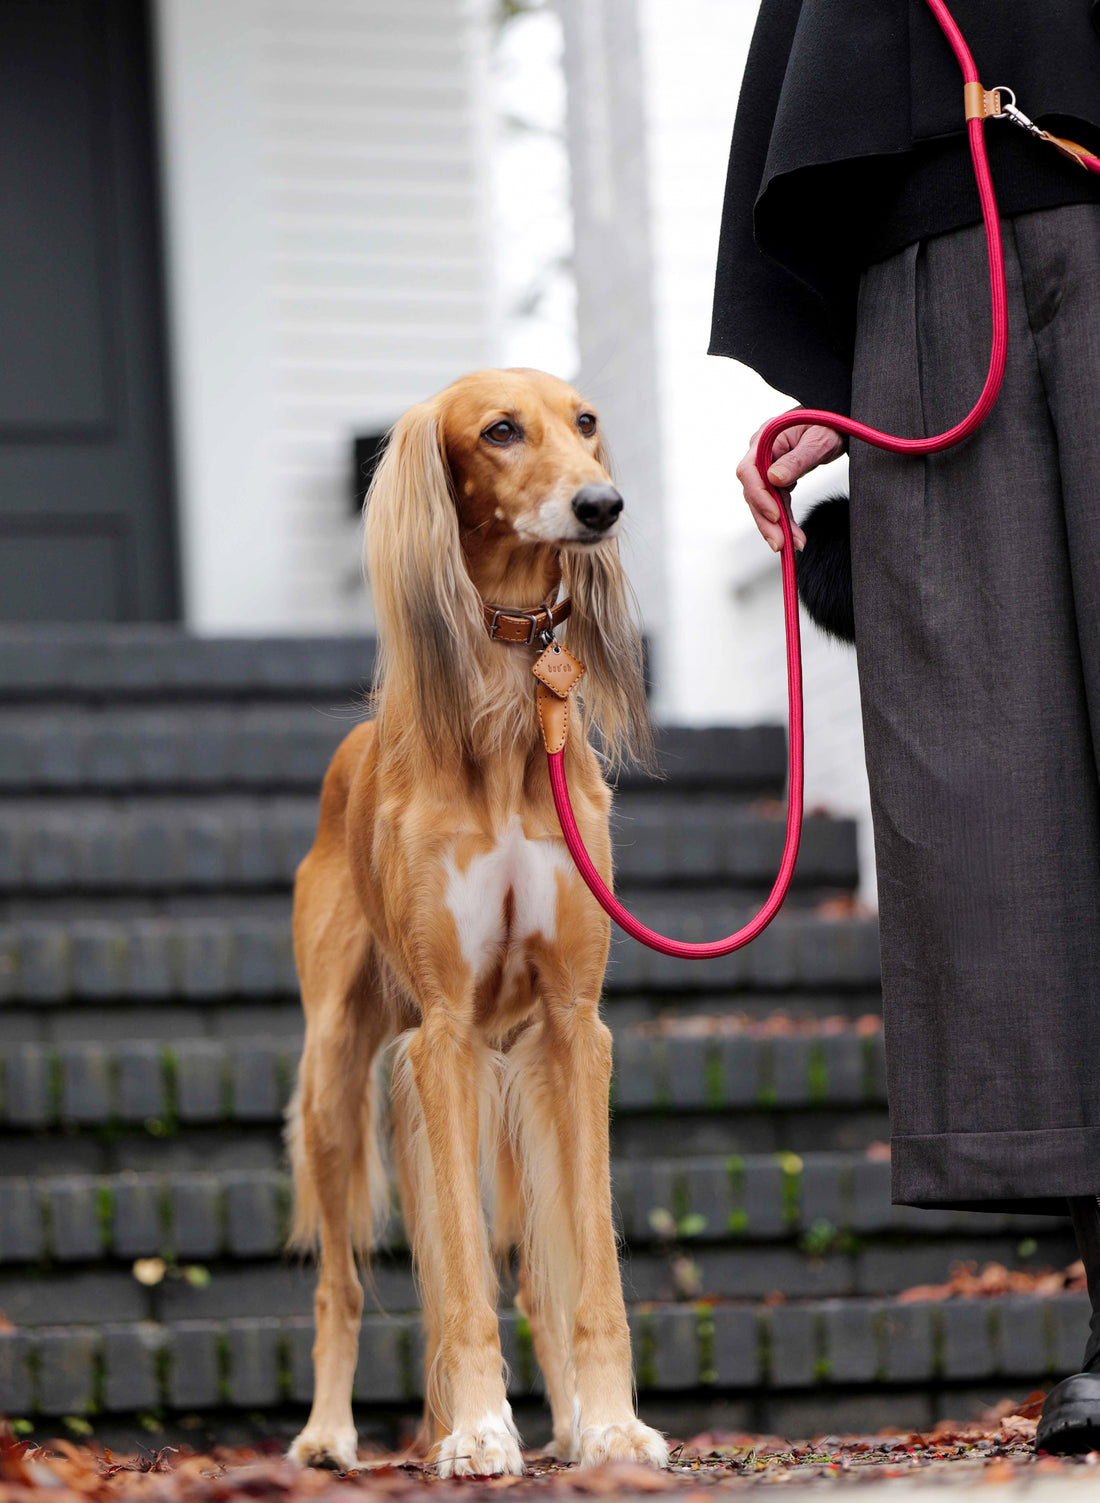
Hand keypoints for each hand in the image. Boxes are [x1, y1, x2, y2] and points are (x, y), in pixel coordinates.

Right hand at [735, 419, 845, 551]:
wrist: (836, 421)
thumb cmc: (828, 422)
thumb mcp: (818, 440)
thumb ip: (797, 459)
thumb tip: (774, 478)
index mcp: (765, 439)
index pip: (749, 471)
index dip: (760, 496)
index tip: (775, 515)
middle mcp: (760, 454)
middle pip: (753, 493)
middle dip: (766, 521)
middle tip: (780, 544)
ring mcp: (767, 467)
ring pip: (764, 502)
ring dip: (775, 526)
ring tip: (791, 545)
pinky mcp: (777, 479)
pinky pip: (776, 502)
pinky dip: (784, 520)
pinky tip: (793, 536)